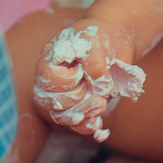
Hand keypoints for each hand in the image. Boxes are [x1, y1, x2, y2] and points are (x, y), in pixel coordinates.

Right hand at [32, 19, 144, 141]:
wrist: (115, 40)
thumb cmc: (98, 36)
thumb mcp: (94, 39)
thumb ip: (94, 62)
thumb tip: (99, 88)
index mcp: (49, 61)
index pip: (47, 81)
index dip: (66, 81)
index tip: (81, 70)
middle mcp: (53, 81)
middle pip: (50, 102)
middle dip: (74, 100)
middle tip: (93, 89)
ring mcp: (66, 95)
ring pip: (61, 117)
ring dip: (82, 114)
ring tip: (101, 104)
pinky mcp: (81, 106)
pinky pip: (77, 125)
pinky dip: (86, 126)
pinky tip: (97, 122)